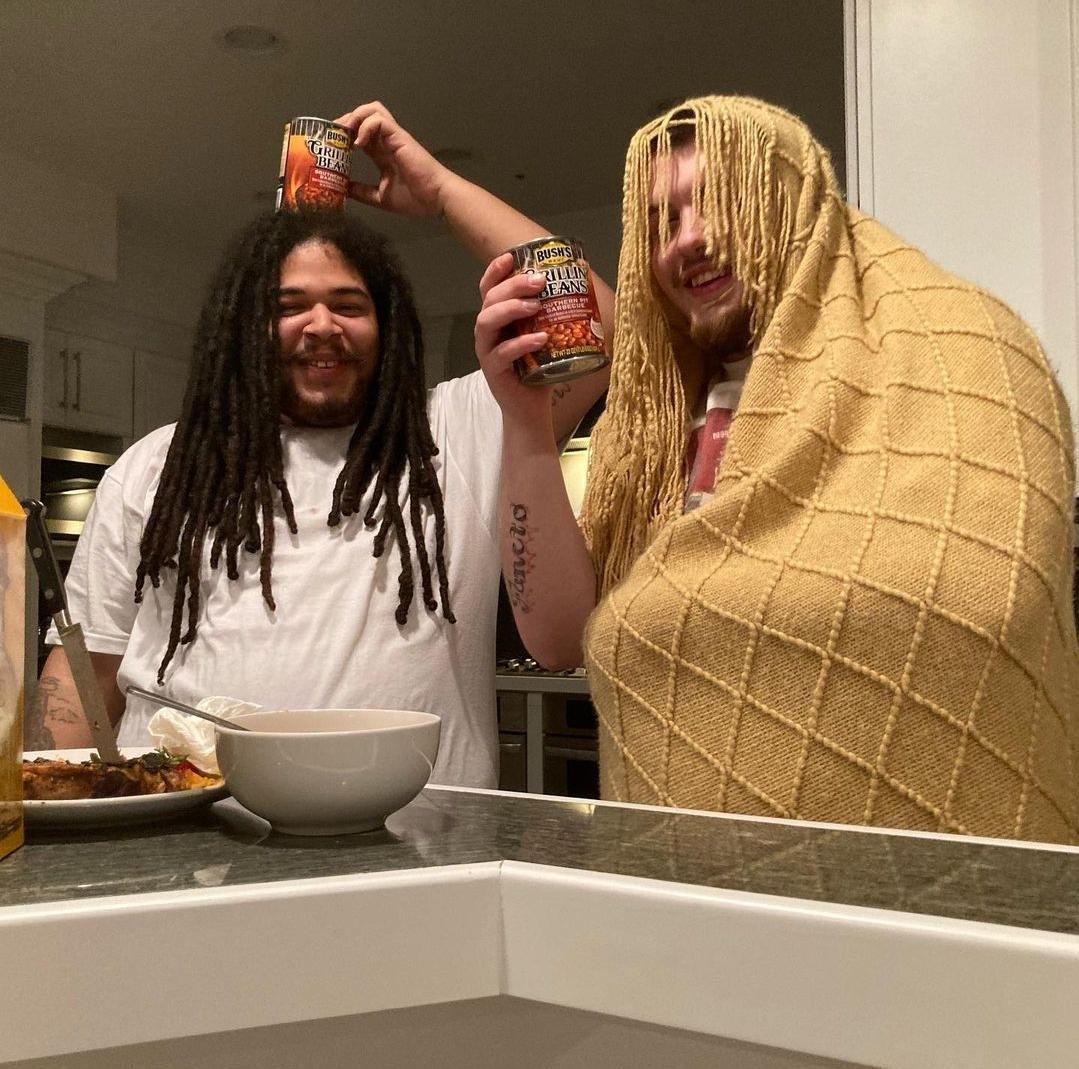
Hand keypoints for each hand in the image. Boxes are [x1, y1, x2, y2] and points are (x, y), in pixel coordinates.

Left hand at [335, 101, 453, 217]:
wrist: (435, 200)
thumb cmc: (415, 198)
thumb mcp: (380, 197)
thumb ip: (362, 192)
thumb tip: (342, 189)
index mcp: (382, 152)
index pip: (359, 132)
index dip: (344, 133)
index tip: (330, 144)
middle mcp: (387, 140)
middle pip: (363, 114)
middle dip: (345, 120)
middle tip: (333, 136)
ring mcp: (394, 137)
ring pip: (372, 109)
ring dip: (355, 117)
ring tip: (345, 133)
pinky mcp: (399, 137)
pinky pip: (379, 120)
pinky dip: (366, 126)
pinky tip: (359, 143)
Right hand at [474, 253, 553, 432]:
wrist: (531, 408)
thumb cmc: (540, 368)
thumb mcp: (547, 335)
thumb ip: (554, 314)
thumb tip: (585, 286)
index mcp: (498, 318)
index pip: (489, 288)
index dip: (496, 270)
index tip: (511, 256)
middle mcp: (488, 331)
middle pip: (490, 299)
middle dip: (512, 285)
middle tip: (538, 281)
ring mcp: (486, 350)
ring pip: (487, 321)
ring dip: (511, 308)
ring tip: (535, 306)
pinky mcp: (492, 371)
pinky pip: (501, 353)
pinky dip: (521, 343)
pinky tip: (540, 338)